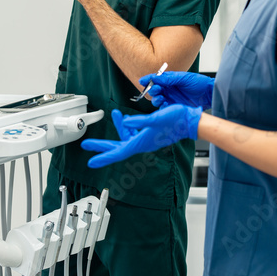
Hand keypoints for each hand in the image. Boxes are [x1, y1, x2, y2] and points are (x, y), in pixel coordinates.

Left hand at [81, 106, 201, 167]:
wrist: (190, 122)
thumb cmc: (176, 120)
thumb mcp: (156, 118)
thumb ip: (139, 121)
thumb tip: (125, 120)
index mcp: (141, 142)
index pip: (118, 152)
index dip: (103, 157)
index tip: (91, 162)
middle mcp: (141, 143)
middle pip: (117, 146)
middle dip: (101, 145)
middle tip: (86, 144)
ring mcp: (145, 139)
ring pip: (125, 137)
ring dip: (118, 126)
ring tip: (114, 113)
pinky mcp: (149, 134)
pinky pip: (133, 132)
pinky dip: (128, 125)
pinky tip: (126, 117)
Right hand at [140, 71, 213, 108]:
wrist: (209, 93)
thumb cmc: (199, 83)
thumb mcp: (183, 78)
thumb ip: (169, 78)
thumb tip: (155, 77)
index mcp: (170, 79)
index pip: (156, 79)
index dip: (148, 79)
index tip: (142, 81)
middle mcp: (169, 89)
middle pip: (155, 90)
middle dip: (152, 90)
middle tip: (156, 90)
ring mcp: (171, 98)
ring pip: (158, 100)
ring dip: (156, 99)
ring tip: (161, 98)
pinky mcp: (175, 106)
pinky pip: (164, 108)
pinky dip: (163, 107)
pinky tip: (166, 105)